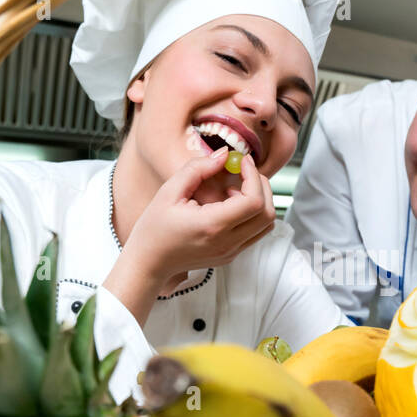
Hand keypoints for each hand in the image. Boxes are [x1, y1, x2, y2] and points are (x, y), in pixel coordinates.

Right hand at [125, 146, 276, 280]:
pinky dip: (253, 214)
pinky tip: (231, 204)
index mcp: (212, 226)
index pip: (253, 201)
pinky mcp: (231, 255)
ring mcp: (231, 252)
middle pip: (267, 213)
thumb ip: (198, 169)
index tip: (243, 161)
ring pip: (266, 225)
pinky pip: (256, 233)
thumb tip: (224, 154)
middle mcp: (226, 243)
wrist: (149, 262)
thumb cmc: (154, 228)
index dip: (254, 176)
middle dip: (262, 186)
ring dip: (259, 201)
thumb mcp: (169, 191)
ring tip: (236, 189)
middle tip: (245, 171)